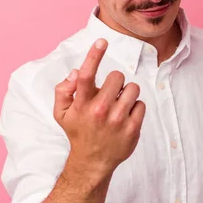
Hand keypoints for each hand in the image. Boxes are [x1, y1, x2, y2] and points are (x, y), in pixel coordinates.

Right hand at [53, 38, 145, 179]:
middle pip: (116, 76)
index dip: (94, 55)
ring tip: (118, 104)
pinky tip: (125, 117)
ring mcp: (118, 121)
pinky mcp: (132, 129)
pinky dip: (135, 108)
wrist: (92, 161)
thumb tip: (75, 72)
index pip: (86, 75)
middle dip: (114, 82)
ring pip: (132, 88)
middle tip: (110, 94)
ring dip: (127, 93)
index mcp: (82, 104)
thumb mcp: (61, 113)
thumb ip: (63, 90)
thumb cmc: (78, 131)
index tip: (102, 41)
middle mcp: (100, 111)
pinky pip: (141, 104)